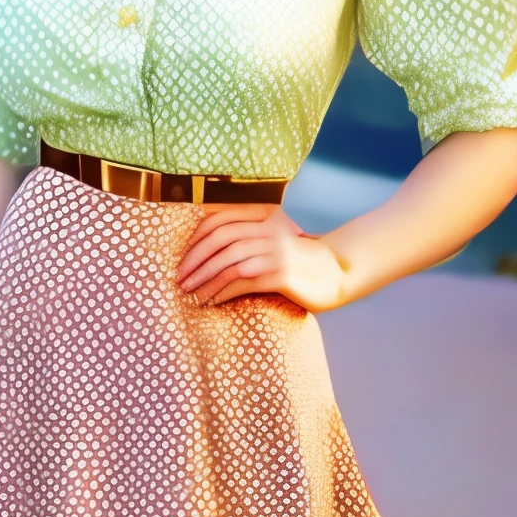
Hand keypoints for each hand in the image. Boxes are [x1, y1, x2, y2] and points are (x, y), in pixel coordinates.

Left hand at [175, 203, 346, 311]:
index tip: (183, 257)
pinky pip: (244, 282)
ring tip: (191, 293)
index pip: (221, 220)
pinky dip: (223, 292)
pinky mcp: (283, 275)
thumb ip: (247, 234)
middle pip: (221, 241)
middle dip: (195, 261)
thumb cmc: (297, 258)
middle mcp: (270, 230)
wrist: (336, 272)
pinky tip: (211, 301)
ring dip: (205, 280)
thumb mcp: (273, 236)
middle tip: (180, 278)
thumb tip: (204, 247)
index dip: (197, 238)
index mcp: (265, 215)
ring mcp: (277, 252)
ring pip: (229, 263)